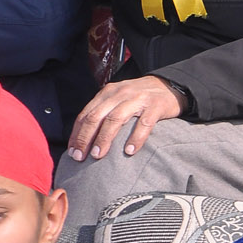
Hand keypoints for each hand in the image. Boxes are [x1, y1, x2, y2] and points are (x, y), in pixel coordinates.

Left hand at [67, 76, 183, 160]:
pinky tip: (129, 151)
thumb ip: (105, 111)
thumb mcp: (119, 99)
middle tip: (80, 157)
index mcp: (107, 93)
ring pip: (115, 119)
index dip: (77, 134)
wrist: (170, 86)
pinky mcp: (155, 106)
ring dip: (104, 138)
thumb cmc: (142, 98)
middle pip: (96, 117)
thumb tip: (87, 136)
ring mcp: (137, 99)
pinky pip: (143, 124)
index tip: (72, 151)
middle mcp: (119, 94)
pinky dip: (135, 138)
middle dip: (85, 138)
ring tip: (98, 155)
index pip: (86, 114)